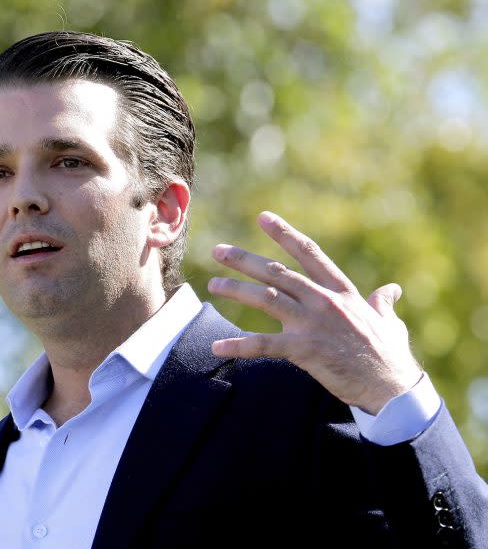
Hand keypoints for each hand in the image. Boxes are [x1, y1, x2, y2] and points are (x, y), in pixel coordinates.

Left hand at [208, 211, 422, 414]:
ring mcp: (312, 324)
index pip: (309, 253)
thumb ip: (383, 303)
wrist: (392, 388)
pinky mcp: (304, 349)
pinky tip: (217, 346)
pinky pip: (263, 344)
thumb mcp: (389, 322)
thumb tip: (392, 290)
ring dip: (236, 290)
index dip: (284, 234)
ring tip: (213, 284)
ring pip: (266, 298)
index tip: (263, 217)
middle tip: (218, 250)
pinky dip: (238, 345)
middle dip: (245, 260)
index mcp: (341, 291)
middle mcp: (324, 301)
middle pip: (277, 271)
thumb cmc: (390, 357)